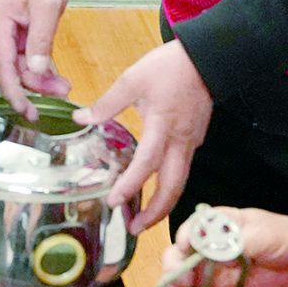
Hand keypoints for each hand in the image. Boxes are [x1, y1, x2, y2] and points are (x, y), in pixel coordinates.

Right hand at [0, 0, 71, 119]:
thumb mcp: (47, 6)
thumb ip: (41, 39)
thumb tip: (37, 72)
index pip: (2, 66)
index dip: (13, 92)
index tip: (26, 111)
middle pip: (11, 69)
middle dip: (33, 86)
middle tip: (62, 94)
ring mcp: (6, 32)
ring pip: (20, 66)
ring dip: (40, 79)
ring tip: (64, 87)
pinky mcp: (18, 33)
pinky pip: (27, 58)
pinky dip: (41, 69)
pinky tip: (56, 78)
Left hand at [77, 41, 211, 232]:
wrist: (206, 58)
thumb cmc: (170, 67)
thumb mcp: (133, 80)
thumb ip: (107, 103)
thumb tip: (81, 119)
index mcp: (162, 127)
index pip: (147, 163)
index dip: (131, 184)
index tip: (114, 201)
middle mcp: (180, 141)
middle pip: (172, 187)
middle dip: (155, 213)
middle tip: (134, 228)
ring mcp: (191, 142)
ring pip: (180, 182)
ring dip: (163, 204)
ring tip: (144, 218)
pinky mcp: (195, 139)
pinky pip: (183, 169)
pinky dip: (169, 186)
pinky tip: (156, 188)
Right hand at [160, 207, 287, 286]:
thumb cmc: (285, 239)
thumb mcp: (264, 235)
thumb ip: (237, 241)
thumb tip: (209, 248)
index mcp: (217, 225)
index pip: (190, 231)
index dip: (183, 242)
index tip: (184, 253)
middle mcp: (207, 248)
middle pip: (177, 257)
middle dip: (173, 271)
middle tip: (182, 285)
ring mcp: (210, 272)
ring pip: (181, 282)